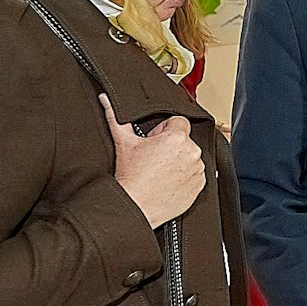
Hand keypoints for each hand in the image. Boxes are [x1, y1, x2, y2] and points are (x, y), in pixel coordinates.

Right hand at [103, 95, 203, 228]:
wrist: (136, 205)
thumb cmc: (131, 177)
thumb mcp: (123, 142)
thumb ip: (115, 116)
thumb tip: (106, 100)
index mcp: (177, 138)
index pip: (178, 121)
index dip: (164, 129)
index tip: (155, 140)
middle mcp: (191, 152)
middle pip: (184, 139)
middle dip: (171, 144)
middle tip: (154, 156)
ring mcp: (197, 170)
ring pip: (190, 156)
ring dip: (179, 159)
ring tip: (160, 169)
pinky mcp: (200, 185)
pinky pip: (195, 174)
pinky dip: (185, 175)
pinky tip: (168, 179)